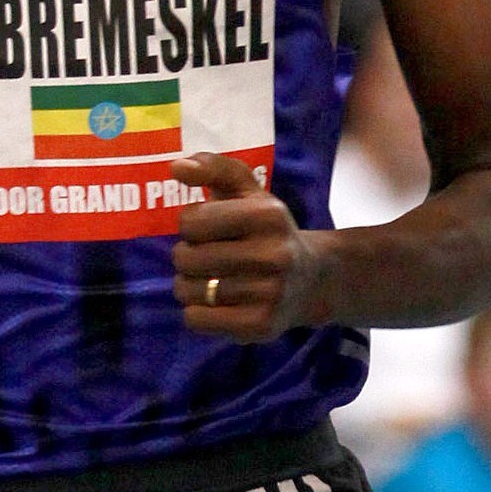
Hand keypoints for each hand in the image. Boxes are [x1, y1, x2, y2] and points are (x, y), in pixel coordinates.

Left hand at [171, 153, 327, 339]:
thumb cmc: (269, 232)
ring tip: (215, 280)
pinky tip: (220, 303)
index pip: (190, 220)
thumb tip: (176, 166)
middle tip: (213, 257)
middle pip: (184, 257)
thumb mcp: (251, 194)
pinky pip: (196, 319)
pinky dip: (198, 312)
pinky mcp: (259, 325)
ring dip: (191, 286)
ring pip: (187, 290)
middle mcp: (273, 254)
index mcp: (269, 215)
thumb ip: (216, 170)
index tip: (214, 230)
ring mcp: (269, 293)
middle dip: (188, 256)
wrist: (314, 279)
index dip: (193, 225)